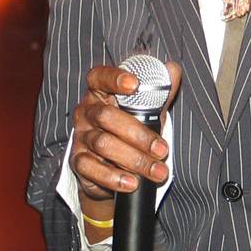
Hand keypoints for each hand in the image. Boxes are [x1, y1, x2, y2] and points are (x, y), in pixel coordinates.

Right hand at [69, 61, 181, 202]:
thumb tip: (173, 68)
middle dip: (139, 134)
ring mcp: (81, 136)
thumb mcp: (148, 109)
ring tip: (157, 171)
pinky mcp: (77, 161)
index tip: (135, 84)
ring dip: (134, 159)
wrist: (114, 166)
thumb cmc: (132, 128)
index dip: (114, 78)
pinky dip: (115, 177)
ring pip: (103, 144)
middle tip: (162, 149)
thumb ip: (160, 91)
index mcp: (101, 92)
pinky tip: (133, 182)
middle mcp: (86, 111)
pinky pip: (92, 169)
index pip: (99, 77)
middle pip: (107, 116)